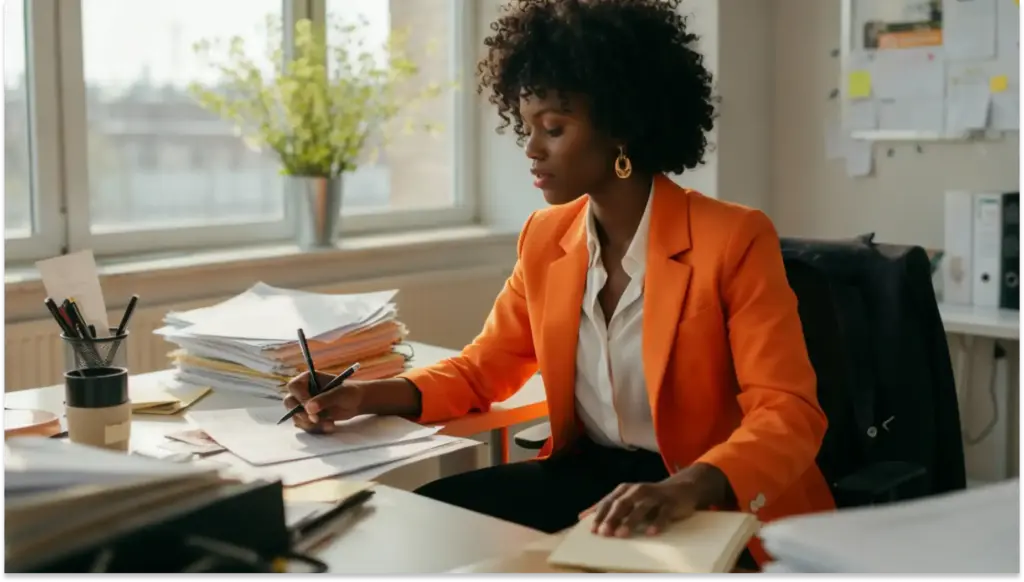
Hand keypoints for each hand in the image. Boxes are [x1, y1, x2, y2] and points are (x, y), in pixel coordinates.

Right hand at [284, 371, 365, 432]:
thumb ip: (325, 399)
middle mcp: (302, 391)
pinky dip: (316, 428)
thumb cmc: (350, 392)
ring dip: (311, 424)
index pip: (294, 387)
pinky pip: (305, 426)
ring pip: (297, 417)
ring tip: (330, 423)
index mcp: (307, 379)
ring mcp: (304, 405)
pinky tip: (330, 425)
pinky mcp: (308, 417)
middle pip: (289, 403)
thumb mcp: (340, 393)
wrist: (357, 402)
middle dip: (301, 414)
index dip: (299, 397)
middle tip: (315, 420)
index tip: (310, 408)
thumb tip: (308, 408)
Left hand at [581, 480, 700, 537]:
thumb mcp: (627, 499)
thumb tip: (582, 516)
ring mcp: (654, 496)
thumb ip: (607, 507)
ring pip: (641, 508)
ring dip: (631, 521)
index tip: (593, 530)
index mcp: (625, 490)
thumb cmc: (648, 498)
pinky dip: (656, 523)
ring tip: (622, 534)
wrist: (681, 488)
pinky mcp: (670, 503)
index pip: (609, 502)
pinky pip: (663, 514)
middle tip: (604, 533)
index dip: (600, 515)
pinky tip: (650, 533)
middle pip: (623, 504)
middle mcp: (638, 490)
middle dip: (612, 518)